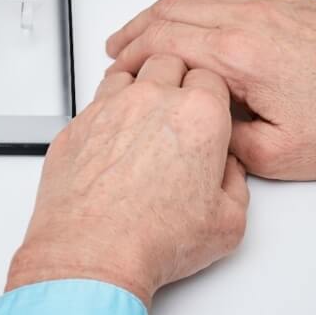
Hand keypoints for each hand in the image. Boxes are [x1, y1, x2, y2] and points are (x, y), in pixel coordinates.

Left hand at [5, 54, 248, 307]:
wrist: (94, 252)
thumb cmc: (154, 238)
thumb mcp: (228, 222)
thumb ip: (236, 183)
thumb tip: (228, 170)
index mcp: (199, 115)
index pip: (211, 77)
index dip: (211, 95)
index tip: (209, 111)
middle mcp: (153, 100)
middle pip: (169, 61)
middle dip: (177, 78)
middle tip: (178, 109)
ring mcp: (111, 107)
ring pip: (130, 73)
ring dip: (140, 87)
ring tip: (144, 117)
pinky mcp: (79, 123)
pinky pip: (97, 99)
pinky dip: (109, 110)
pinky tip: (114, 136)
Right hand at [105, 0, 315, 179]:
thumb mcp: (274, 156)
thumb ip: (223, 136)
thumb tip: (198, 122)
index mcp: (242, 54)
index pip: (166, 42)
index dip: (134, 56)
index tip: (120, 70)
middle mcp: (253, 18)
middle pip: (172, 9)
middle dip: (138, 28)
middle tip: (119, 48)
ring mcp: (273, 5)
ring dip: (166, 11)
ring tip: (149, 32)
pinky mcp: (291, 2)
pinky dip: (200, 3)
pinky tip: (196, 22)